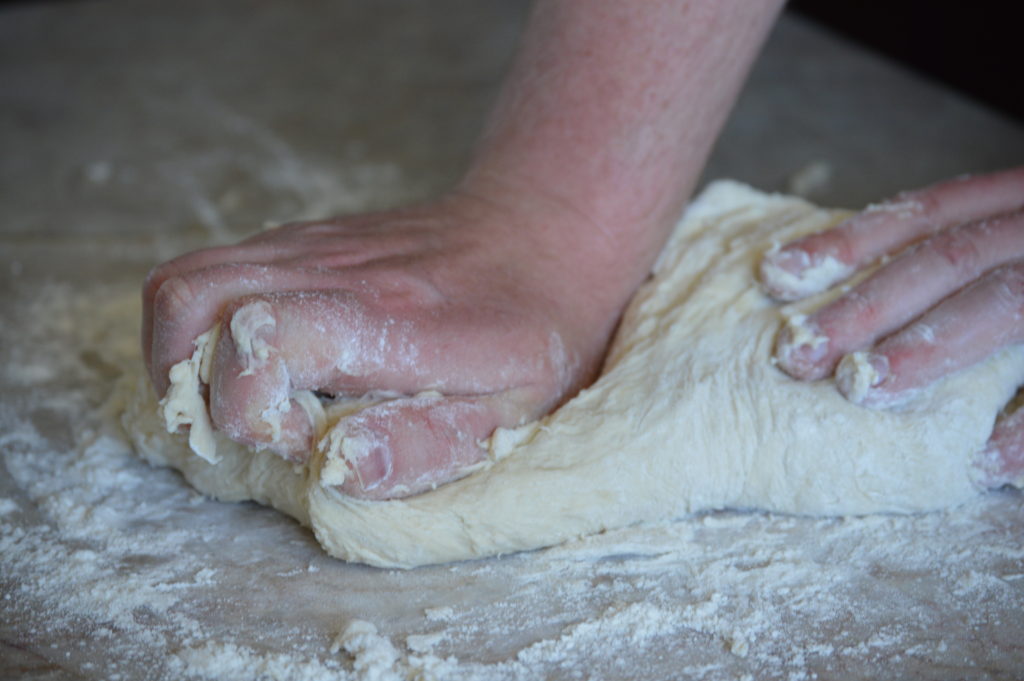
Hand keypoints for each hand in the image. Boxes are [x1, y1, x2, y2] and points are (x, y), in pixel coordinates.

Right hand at [143, 189, 636, 499]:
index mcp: (389, 319)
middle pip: (187, 301)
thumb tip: (331, 468)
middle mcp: (335, 267)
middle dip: (190, 386)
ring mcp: (311, 245)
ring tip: (237, 400)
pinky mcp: (302, 240)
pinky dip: (201, 328)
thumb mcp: (509, 412)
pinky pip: (210, 271)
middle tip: (250, 426)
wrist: (541, 231)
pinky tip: (255, 364)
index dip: (253, 411)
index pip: (258, 340)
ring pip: (182, 282)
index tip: (303, 437)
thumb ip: (422, 444)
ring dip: (181, 356)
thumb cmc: (536, 331)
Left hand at [760, 167, 1023, 486]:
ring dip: (935, 347)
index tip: (775, 274)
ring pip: (1014, 301)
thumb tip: (847, 298)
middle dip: (869, 302)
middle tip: (796, 351)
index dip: (850, 242)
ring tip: (865, 385)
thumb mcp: (1023, 236)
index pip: (929, 214)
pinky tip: (993, 459)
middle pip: (956, 258)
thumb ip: (965, 258)